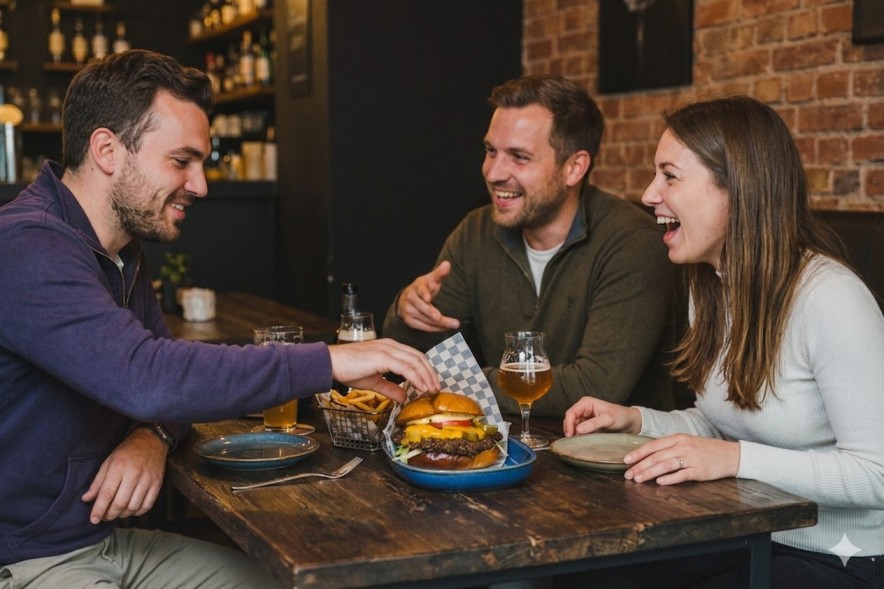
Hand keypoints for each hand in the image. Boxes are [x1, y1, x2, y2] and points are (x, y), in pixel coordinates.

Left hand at [81, 427, 166, 523]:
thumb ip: (97, 482)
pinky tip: (131, 509)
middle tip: (104, 516)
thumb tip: (86, 499)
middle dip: (109, 515)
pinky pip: (147, 505)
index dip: (99, 510)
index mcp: (118, 467)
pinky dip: (137, 512)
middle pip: (120, 504)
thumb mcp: (108, 462)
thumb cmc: (127, 452)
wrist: (151, 441)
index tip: (94, 520)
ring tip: (117, 512)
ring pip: (133, 507)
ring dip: (123, 514)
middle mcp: (134, 474)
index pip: (107, 494)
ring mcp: (147, 480)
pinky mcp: (157, 484)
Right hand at [328, 338, 439, 402]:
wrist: (331, 363)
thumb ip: (390, 388)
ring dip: (426, 376)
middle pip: (419, 357)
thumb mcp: (374, 381)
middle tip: (436, 387)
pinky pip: (405, 367)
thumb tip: (403, 397)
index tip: (431, 383)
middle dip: (430, 373)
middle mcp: (391, 345)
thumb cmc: (348, 369)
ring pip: (415, 361)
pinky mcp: (383, 356)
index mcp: (389, 347)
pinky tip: (420, 387)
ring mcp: (387, 349)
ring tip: (431, 389)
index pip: (414, 356)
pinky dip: (416, 377)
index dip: (425, 369)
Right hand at [396, 261, 460, 331]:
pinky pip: (425, 327)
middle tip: (453, 321)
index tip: (428, 298)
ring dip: (442, 324)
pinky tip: (447, 328)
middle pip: (424, 308)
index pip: (420, 289)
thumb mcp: (431, 279)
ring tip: (455, 324)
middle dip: (437, 315)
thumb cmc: (424, 287)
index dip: (424, 293)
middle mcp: (410, 299)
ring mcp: (409, 311)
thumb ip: (440, 273)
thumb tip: (447, 264)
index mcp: (417, 286)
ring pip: (426, 320)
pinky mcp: (410, 321)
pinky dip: (437, 329)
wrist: (407, 299)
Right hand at [562, 396, 641, 435]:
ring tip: (576, 442)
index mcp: (586, 403)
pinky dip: (578, 436)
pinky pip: (579, 431)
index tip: (571, 435)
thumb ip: (593, 424)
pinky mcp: (588, 426)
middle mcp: (584, 409)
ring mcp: (585, 418)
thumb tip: (578, 429)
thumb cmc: (621, 416)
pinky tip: (580, 442)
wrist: (630, 422)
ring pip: (573, 426)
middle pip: (570, 420)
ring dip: (573, 434)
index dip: (568, 424)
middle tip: (572, 441)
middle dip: (569, 429)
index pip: (571, 413)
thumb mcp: (608, 419)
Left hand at [622, 434, 740, 484]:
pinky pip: (682, 475)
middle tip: (628, 474)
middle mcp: (683, 446)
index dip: (638, 453)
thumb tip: (648, 455)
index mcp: (678, 438)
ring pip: (665, 465)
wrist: (731, 455)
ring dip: (650, 473)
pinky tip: (659, 482)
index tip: (626, 460)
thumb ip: (669, 447)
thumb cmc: (706, 449)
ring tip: (638, 479)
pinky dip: (670, 479)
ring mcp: (691, 458)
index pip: (653, 445)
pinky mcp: (700, 470)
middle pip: (656, 456)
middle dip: (640, 466)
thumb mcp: (687, 442)